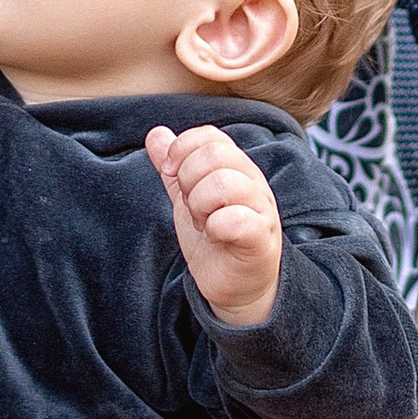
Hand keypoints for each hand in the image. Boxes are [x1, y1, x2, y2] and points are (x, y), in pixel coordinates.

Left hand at [147, 121, 280, 326]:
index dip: (181, 150)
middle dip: (188, 181)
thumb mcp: (188, 197)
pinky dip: (216, 226)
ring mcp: (261, 208)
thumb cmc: (216, 238)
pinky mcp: (261, 237)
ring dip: (200, 206)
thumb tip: (156, 132)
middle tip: (191, 207)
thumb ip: (174, 167)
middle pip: (214, 155)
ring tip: (203, 223)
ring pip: (223, 183)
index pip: (209, 136)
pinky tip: (215, 236)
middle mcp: (252, 180)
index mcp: (236, 166)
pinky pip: (237, 218)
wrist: (237, 286)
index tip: (171, 176)